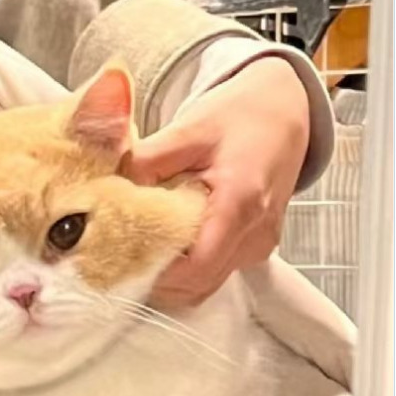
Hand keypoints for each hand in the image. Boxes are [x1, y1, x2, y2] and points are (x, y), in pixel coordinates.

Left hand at [123, 56, 309, 303]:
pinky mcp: (256, 248)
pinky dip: (188, 268)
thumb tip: (111, 190)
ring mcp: (259, 245)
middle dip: (157, 276)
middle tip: (121, 253)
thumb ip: (149, 160)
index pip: (196, 267)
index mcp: (241, 203)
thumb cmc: (240, 116)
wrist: (284, 111)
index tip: (122, 257)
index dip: (157, 272)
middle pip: (198, 284)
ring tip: (141, 245)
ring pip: (206, 284)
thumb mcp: (189, 128)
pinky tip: (168, 242)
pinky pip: (216, 273)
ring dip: (172, 275)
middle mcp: (256, 233)